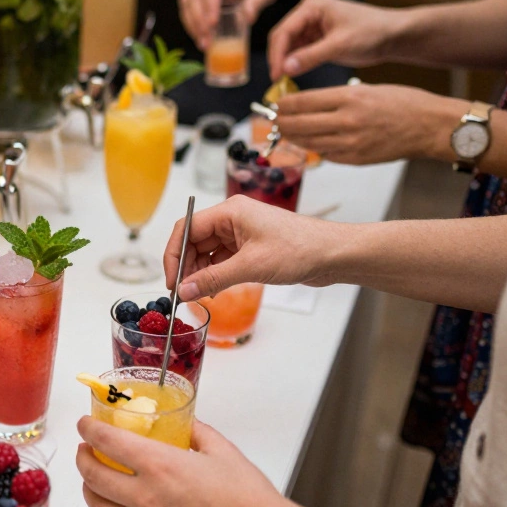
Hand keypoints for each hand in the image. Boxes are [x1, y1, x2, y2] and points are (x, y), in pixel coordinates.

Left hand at [75, 417, 285, 506]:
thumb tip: (183, 425)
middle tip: (85, 448)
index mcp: (159, 465)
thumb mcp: (220, 449)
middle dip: (82, 457)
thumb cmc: (248, 499)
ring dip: (88, 488)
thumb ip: (195, 432)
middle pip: (93, 474)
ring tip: (91, 478)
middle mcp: (146, 497)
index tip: (85, 424)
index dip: (89, 429)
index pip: (107, 440)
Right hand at [162, 195, 345, 300]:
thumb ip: (213, 279)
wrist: (334, 255)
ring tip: (199, 294)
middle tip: (183, 293)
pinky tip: (213, 290)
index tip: (172, 281)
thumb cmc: (300, 249)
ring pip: (207, 252)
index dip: (174, 255)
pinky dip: (215, 275)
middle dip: (186, 267)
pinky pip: (222, 260)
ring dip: (200, 273)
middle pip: (194, 241)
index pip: (186, 228)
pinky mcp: (250, 248)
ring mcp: (242, 233)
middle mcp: (232, 219)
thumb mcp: (251, 266)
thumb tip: (184, 291)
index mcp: (230, 211)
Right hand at [178, 0, 292, 49]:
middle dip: (198, 20)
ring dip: (191, 24)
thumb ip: (255, 3)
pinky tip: (200, 36)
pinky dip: (191, 22)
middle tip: (206, 41)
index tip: (213, 26)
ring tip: (202, 43)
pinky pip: (189, 6)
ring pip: (187, 1)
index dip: (210, 6)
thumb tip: (247, 20)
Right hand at [267, 0, 401, 77]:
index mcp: (312, 7)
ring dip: (286, 62)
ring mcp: (312, 25)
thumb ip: (311, 56)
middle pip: (282, 37)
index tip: (276, 74)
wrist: (393, 36)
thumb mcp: (340, 45)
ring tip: (284, 81)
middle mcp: (308, 13)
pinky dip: (295, 63)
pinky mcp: (317, 38)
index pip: (284, 31)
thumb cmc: (372, 32)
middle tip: (277, 80)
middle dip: (279, 58)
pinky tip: (293, 76)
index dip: (277, 54)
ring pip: (289, 46)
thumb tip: (285, 68)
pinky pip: (299, 51)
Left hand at [276, 83, 462, 163]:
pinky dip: (315, 148)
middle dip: (281, 122)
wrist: (431, 126)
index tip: (277, 104)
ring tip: (286, 131)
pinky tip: (312, 142)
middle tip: (275, 120)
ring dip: (292, 137)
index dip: (283, 105)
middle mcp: (347, 121)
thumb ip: (334, 98)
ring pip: (307, 142)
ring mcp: (350, 143)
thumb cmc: (403, 103)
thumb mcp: (366, 89)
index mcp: (349, 97)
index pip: (301, 102)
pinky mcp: (355, 159)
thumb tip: (304, 105)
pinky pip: (325, 154)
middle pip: (297, 125)